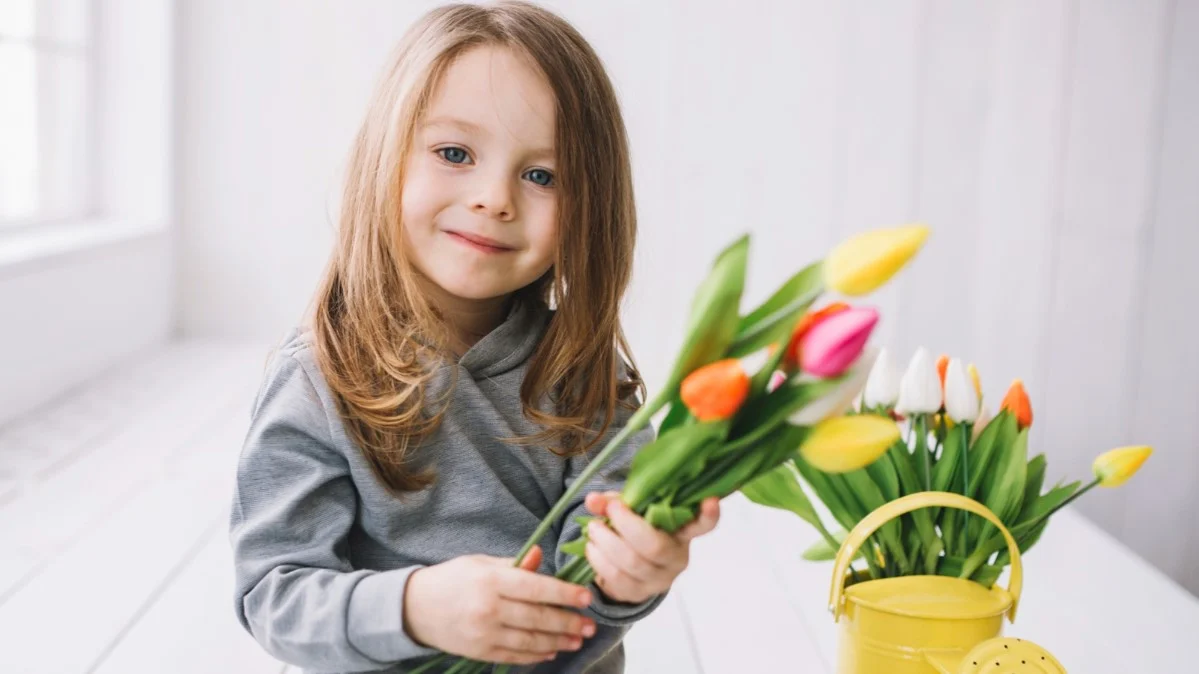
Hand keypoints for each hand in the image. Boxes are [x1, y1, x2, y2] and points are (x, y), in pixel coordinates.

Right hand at [403, 546, 596, 664]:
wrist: (414, 608)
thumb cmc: (452, 579)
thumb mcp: (481, 563)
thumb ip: (514, 564)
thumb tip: (541, 556)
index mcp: (491, 581)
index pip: (536, 588)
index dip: (564, 594)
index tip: (585, 598)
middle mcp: (488, 609)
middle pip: (538, 617)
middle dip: (568, 622)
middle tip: (590, 625)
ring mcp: (484, 634)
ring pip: (530, 640)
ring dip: (558, 641)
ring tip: (578, 639)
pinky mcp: (480, 652)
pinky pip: (515, 656)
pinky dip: (537, 655)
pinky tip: (552, 651)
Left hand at [582, 491, 720, 603]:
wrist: (626, 570)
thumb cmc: (635, 532)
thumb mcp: (629, 512)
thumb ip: (614, 503)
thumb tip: (593, 500)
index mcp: (682, 533)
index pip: (702, 526)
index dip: (708, 516)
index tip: (711, 501)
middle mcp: (677, 558)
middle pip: (654, 546)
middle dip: (627, 525)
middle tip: (609, 511)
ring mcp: (660, 579)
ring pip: (632, 563)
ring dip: (606, 542)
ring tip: (593, 528)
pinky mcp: (639, 594)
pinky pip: (616, 578)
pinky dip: (599, 559)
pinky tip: (592, 547)